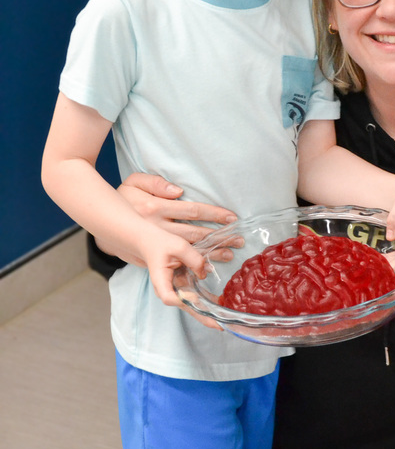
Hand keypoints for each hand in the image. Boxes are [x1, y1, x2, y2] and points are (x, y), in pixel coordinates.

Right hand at [118, 173, 238, 257]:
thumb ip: (153, 182)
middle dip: (218, 237)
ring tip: (229, 254)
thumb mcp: (133, 182)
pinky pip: (177, 261)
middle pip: (195, 233)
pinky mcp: (152, 256)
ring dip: (210, 253)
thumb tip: (177, 190)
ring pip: (188, 250)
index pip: (192, 210)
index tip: (232, 218)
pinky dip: (194, 264)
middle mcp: (157, 227)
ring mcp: (155, 244)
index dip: (213, 214)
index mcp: (155, 207)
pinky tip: (208, 266)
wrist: (102, 223)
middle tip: (239, 240)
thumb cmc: (123, 199)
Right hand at [134, 223, 223, 331]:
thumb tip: (205, 273)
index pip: (170, 297)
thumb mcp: (179, 246)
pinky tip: (219, 305)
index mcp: (161, 281)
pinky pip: (193, 299)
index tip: (199, 305)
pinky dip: (205, 303)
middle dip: (203, 317)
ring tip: (224, 320)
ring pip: (191, 306)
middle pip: (185, 307)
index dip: (184, 302)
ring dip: (207, 313)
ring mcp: (174, 291)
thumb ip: (194, 259)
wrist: (150, 243)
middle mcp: (167, 290)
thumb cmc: (161, 243)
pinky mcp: (180, 288)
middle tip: (219, 326)